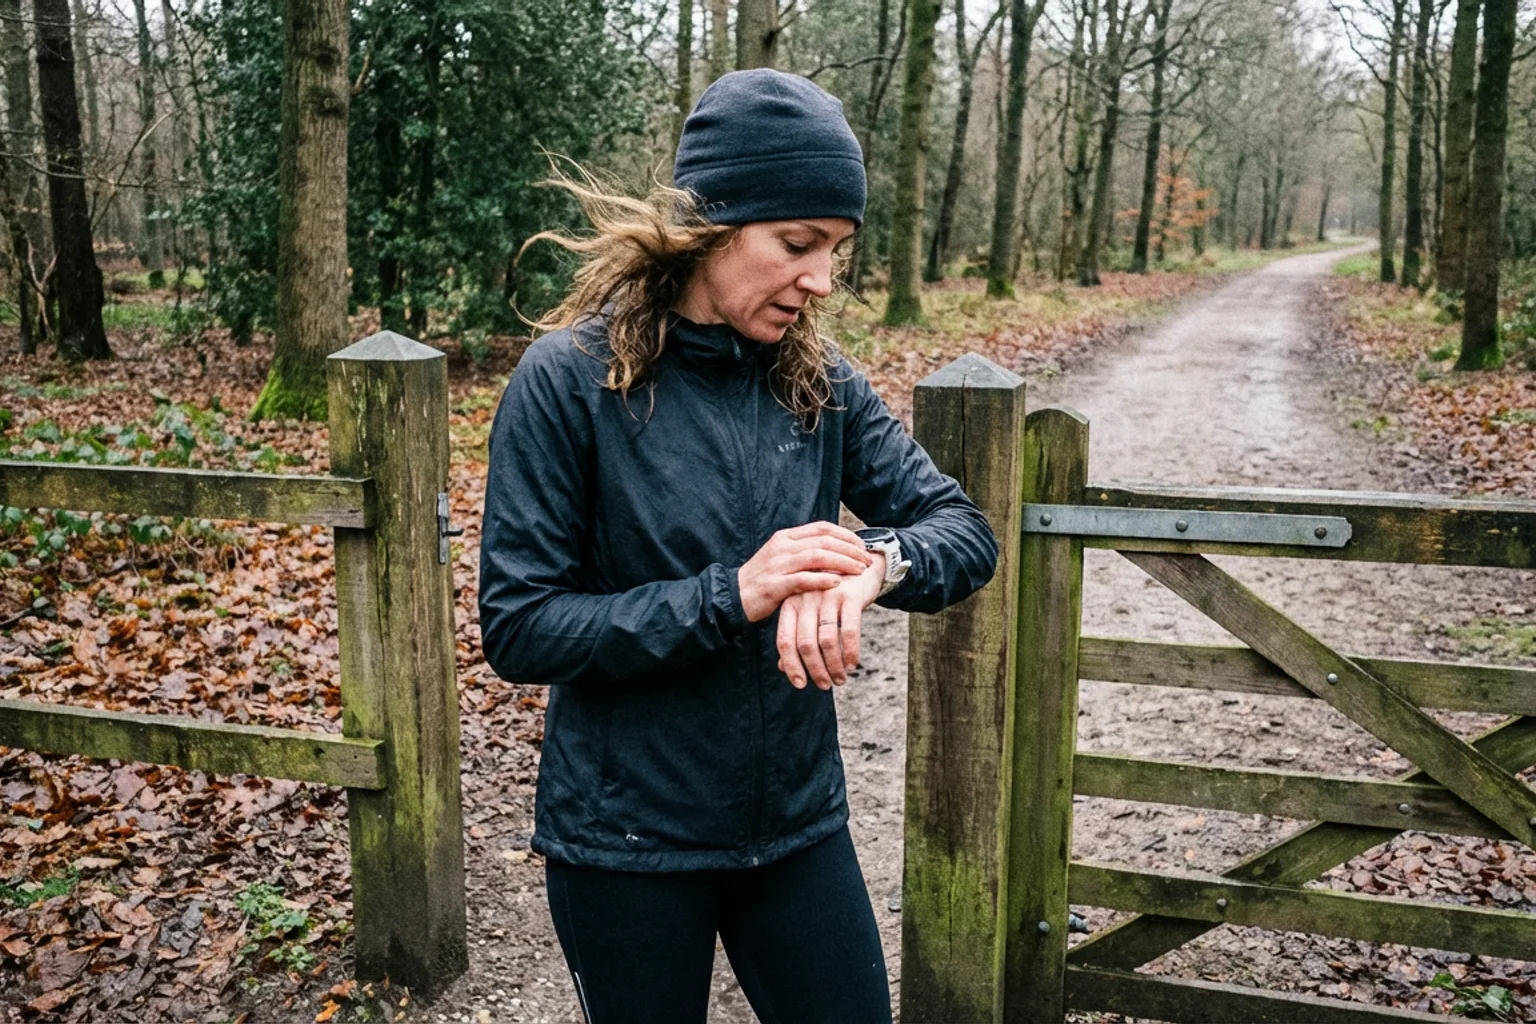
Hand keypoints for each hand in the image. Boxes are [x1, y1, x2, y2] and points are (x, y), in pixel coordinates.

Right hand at [737, 522, 872, 622]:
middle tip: (867, 560)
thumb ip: (803, 552)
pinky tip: (837, 583)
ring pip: (817, 557)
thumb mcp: (782, 559)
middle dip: (850, 549)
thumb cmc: (763, 580)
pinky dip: (822, 580)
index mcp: (785, 537)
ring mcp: (778, 565)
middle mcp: (782, 547)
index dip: (845, 535)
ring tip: (859, 571)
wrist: (733, 596)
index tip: (861, 546)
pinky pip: (803, 579)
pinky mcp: (774, 585)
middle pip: (824, 541)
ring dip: (842, 562)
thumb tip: (834, 550)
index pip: (821, 528)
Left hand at [776, 554, 884, 689]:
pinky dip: (850, 652)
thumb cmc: (831, 594)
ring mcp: (827, 596)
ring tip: (840, 679)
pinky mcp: (850, 596)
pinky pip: (849, 631)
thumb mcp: (810, 611)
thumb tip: (782, 668)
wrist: (860, 564)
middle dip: (814, 669)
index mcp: (791, 603)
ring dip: (834, 665)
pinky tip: (852, 664)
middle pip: (804, 643)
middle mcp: (806, 598)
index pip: (784, 640)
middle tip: (825, 685)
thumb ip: (795, 636)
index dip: (790, 665)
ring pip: (826, 640)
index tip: (800, 684)